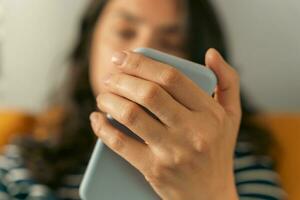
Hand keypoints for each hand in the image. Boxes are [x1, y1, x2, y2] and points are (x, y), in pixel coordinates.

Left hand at [90, 48, 240, 199]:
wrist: (211, 196)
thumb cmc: (218, 149)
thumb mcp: (231, 115)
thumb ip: (227, 81)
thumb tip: (210, 52)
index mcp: (210, 113)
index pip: (172, 78)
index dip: (142, 62)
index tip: (123, 57)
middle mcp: (193, 131)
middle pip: (149, 93)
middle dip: (122, 79)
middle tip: (110, 77)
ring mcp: (173, 152)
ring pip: (132, 115)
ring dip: (109, 100)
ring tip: (103, 95)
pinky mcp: (154, 170)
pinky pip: (120, 144)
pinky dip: (102, 128)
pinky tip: (96, 119)